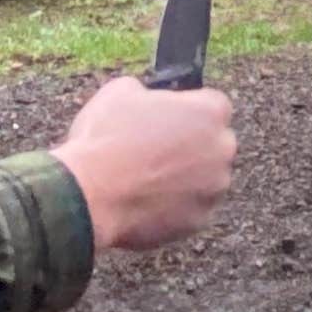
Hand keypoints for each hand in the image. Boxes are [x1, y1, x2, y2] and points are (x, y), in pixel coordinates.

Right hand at [57, 79, 234, 250]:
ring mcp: (214, 188)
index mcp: (209, 112)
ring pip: (206, 179)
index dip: (189, 110)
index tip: (170, 119)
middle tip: (157, 150)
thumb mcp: (118, 92)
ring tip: (146, 179)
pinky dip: (176, 206)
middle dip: (193, 145)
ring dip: (186, 178)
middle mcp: (221, 149)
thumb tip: (146, 96)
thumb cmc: (104, 140)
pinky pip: (192, 209)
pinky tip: (146, 202)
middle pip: (215, 143)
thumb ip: (147, 90)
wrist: (89, 196)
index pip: (214, 104)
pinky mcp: (200, 220)